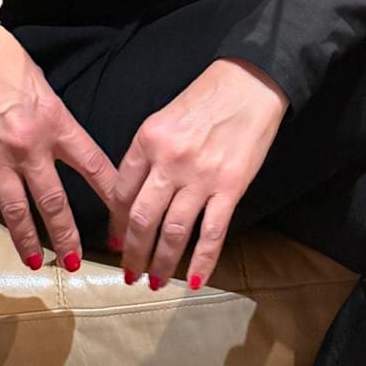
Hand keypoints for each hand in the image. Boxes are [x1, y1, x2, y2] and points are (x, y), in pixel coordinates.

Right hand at [0, 25, 117, 271]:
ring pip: (17, 211)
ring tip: (36, 263)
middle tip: (74, 263)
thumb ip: (59, 124)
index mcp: (56, 124)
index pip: (93, 167)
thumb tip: (71, 152)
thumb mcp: (46, 90)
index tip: (122, 221)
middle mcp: (30, 146)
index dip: (111, 197)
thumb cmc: (8, 64)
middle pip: (54, 202)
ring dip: (28, 241)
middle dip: (67, 237)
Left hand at [111, 58, 287, 291]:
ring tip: (156, 281)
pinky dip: (202, 262)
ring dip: (162, 263)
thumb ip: (148, 155)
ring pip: (173, 232)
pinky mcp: (230, 187)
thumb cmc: (207, 97)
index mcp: (148, 139)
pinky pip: (212, 233)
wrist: (250, 84)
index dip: (116, 224)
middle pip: (142, 219)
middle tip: (130, 274)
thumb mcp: (164, 118)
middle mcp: (170, 160)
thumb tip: (134, 198)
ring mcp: (200, 176)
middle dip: (133, 253)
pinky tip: (193, 280)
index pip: (122, 192)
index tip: (116, 242)